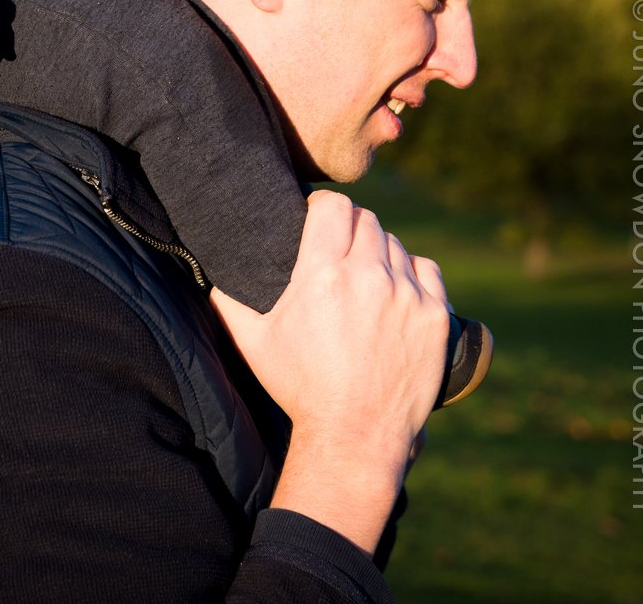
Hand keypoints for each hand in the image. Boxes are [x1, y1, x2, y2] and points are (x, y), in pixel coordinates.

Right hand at [211, 189, 448, 550]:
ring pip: (394, 244)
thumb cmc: (300, 388)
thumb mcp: (253, 341)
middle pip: (365, 220)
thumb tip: (209, 265)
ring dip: (379, 255)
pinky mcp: (434, 316)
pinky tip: (397, 293)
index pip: (333, 206)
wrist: (355, 437)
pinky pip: (426, 270)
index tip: (318, 222)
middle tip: (340, 254)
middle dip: (350, 231)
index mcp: (323, 274)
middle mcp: (368, 277)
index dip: (323, 209)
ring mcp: (406, 296)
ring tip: (366, 282)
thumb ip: (226, 297)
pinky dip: (412, 275)